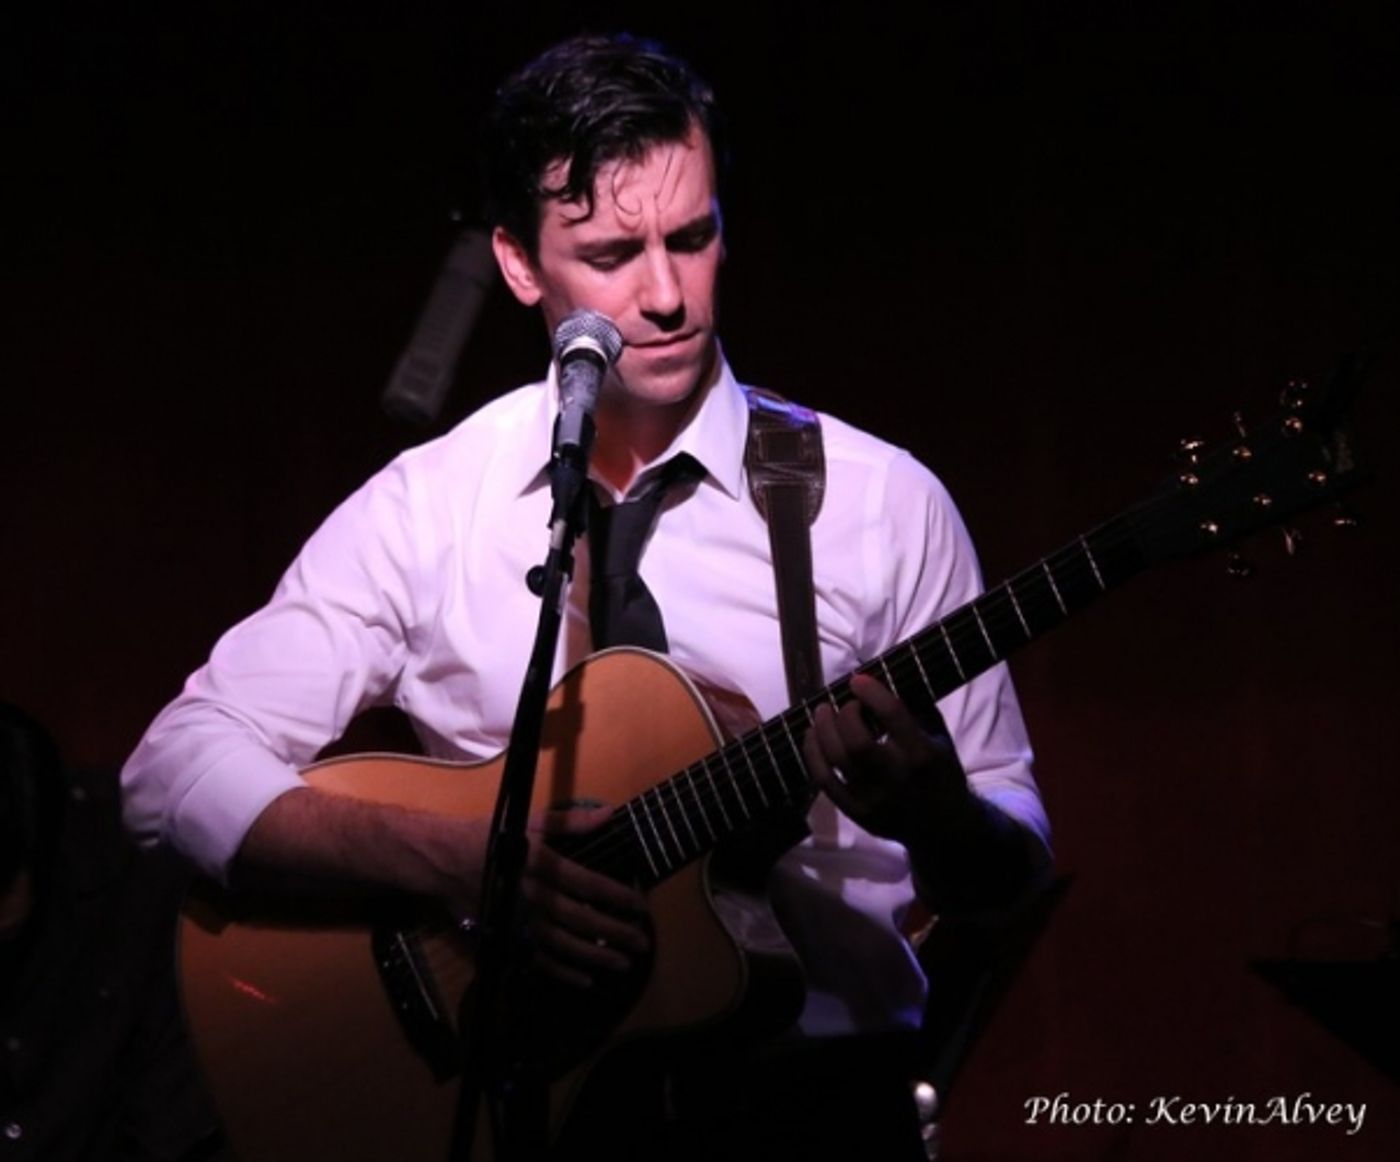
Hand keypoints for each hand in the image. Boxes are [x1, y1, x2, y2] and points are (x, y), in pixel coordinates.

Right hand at [460, 806, 651, 989]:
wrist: (444, 861)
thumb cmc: (490, 837)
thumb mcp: (529, 821)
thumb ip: (571, 821)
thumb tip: (609, 814)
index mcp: (543, 865)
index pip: (589, 884)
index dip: (618, 896)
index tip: (642, 906)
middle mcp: (535, 897)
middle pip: (582, 920)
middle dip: (615, 933)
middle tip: (643, 943)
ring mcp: (521, 922)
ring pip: (564, 945)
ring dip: (595, 957)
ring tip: (623, 964)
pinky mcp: (507, 938)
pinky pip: (538, 960)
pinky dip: (562, 973)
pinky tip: (586, 980)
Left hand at [802, 674, 974, 844]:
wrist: (943, 827)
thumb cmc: (940, 773)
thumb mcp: (939, 738)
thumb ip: (916, 708)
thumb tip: (883, 678)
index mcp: (923, 754)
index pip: (892, 716)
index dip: (871, 692)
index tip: (858, 680)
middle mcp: (897, 778)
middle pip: (857, 741)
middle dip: (846, 714)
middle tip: (846, 704)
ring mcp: (874, 799)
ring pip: (836, 759)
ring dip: (823, 729)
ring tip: (822, 712)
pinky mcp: (856, 813)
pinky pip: (824, 780)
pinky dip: (813, 754)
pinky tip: (812, 736)